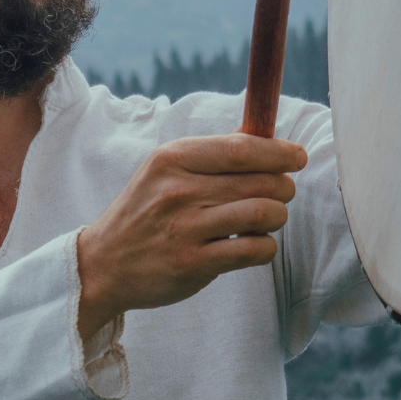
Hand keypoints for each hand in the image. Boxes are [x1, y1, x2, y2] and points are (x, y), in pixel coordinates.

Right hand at [76, 133, 306, 341]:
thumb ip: (211, 154)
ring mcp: (185, 229)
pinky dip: (265, 247)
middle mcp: (178, 191)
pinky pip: (255, 250)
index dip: (279, 151)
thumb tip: (263, 134)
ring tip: (267, 219)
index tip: (297, 156)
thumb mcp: (163, 171)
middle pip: (261, 181)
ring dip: (277, 217)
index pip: (241, 148)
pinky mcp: (193, 264)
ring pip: (264, 213)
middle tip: (280, 194)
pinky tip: (253, 245)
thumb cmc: (145, 212)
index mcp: (172, 158)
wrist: (103, 264)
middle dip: (283, 187)